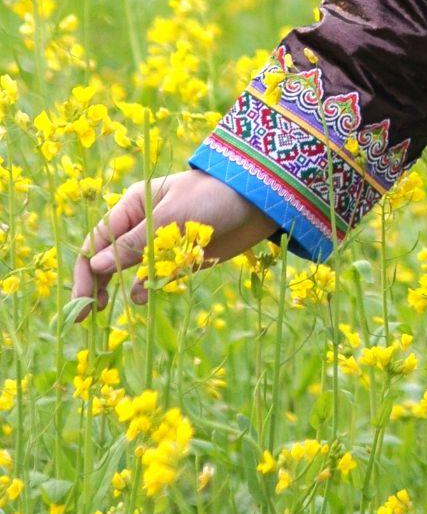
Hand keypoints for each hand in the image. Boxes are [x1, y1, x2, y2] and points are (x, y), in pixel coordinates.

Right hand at [69, 171, 281, 322]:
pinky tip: (143, 297)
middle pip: (106, 257)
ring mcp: (159, 242)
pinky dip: (145, 288)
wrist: (258, 201)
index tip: (81, 299)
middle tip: (84, 315)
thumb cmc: (213, 198)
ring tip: (104, 308)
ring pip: (127, 270)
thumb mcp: (172, 218)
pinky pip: (153, 277)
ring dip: (115, 287)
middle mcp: (141, 223)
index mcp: (134, 204)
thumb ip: (135, 245)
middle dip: (93, 283)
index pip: (98, 239)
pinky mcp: (178, 257)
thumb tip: (95, 267)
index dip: (85, 269)